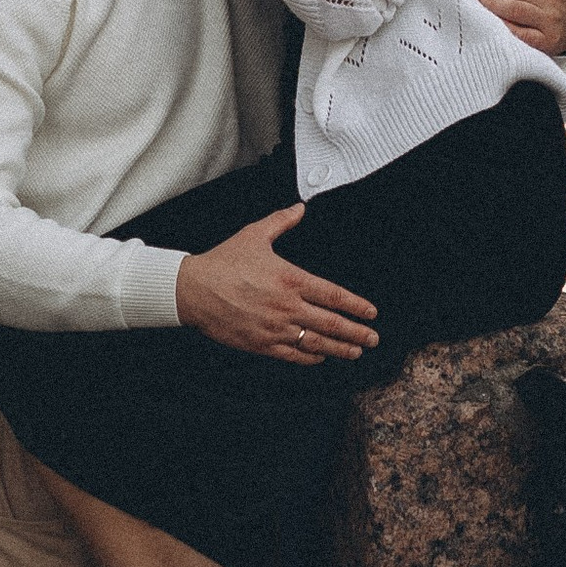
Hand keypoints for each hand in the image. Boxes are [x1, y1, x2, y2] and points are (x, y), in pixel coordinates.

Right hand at [175, 208, 378, 361]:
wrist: (193, 290)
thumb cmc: (223, 262)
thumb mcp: (254, 235)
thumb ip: (281, 221)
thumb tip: (299, 208)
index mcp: (291, 279)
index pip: (334, 295)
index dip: (357, 306)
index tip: (371, 312)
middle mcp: (287, 306)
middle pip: (332, 323)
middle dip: (357, 333)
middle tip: (373, 338)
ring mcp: (275, 328)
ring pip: (316, 343)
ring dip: (340, 349)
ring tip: (356, 352)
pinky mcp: (261, 344)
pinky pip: (293, 355)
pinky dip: (310, 358)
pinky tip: (321, 358)